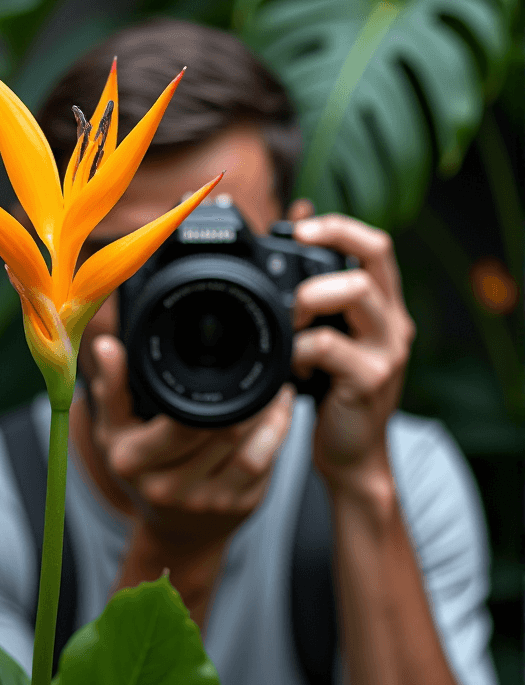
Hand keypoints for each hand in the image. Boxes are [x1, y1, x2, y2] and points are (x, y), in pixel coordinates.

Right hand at [89, 334, 294, 547]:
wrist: (173, 533)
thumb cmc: (143, 472)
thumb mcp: (113, 432)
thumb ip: (112, 388)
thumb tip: (106, 346)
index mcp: (135, 462)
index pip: (180, 425)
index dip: (207, 396)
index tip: (221, 369)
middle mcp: (170, 488)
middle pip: (222, 434)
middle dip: (244, 401)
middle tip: (256, 375)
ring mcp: (207, 502)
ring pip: (250, 450)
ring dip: (267, 417)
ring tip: (273, 391)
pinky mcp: (240, 508)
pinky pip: (265, 466)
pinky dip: (277, 437)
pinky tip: (278, 416)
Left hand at [290, 212, 415, 482]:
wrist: (353, 456)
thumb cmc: (334, 395)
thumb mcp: (328, 339)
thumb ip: (317, 297)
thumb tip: (292, 234)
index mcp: (384, 308)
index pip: (376, 246)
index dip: (340, 228)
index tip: (300, 228)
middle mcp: (393, 323)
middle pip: (373, 257)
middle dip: (326, 253)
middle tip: (292, 276)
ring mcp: (387, 350)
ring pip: (356, 292)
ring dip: (311, 297)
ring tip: (291, 324)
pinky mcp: (370, 379)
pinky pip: (327, 345)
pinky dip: (299, 349)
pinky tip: (293, 367)